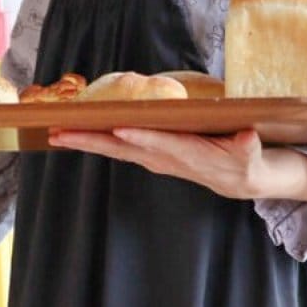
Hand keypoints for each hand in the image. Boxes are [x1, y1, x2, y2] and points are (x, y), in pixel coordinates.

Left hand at [48, 125, 270, 198]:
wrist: (238, 178)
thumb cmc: (245, 160)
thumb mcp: (251, 153)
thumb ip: (247, 146)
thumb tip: (248, 137)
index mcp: (187, 154)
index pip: (159, 143)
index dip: (139, 136)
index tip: (118, 128)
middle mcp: (164, 157)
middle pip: (122, 148)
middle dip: (91, 140)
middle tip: (59, 133)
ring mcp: (154, 158)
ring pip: (114, 148)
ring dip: (85, 141)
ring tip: (55, 132)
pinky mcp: (150, 155)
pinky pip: (117, 148)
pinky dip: (96, 139)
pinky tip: (76, 132)